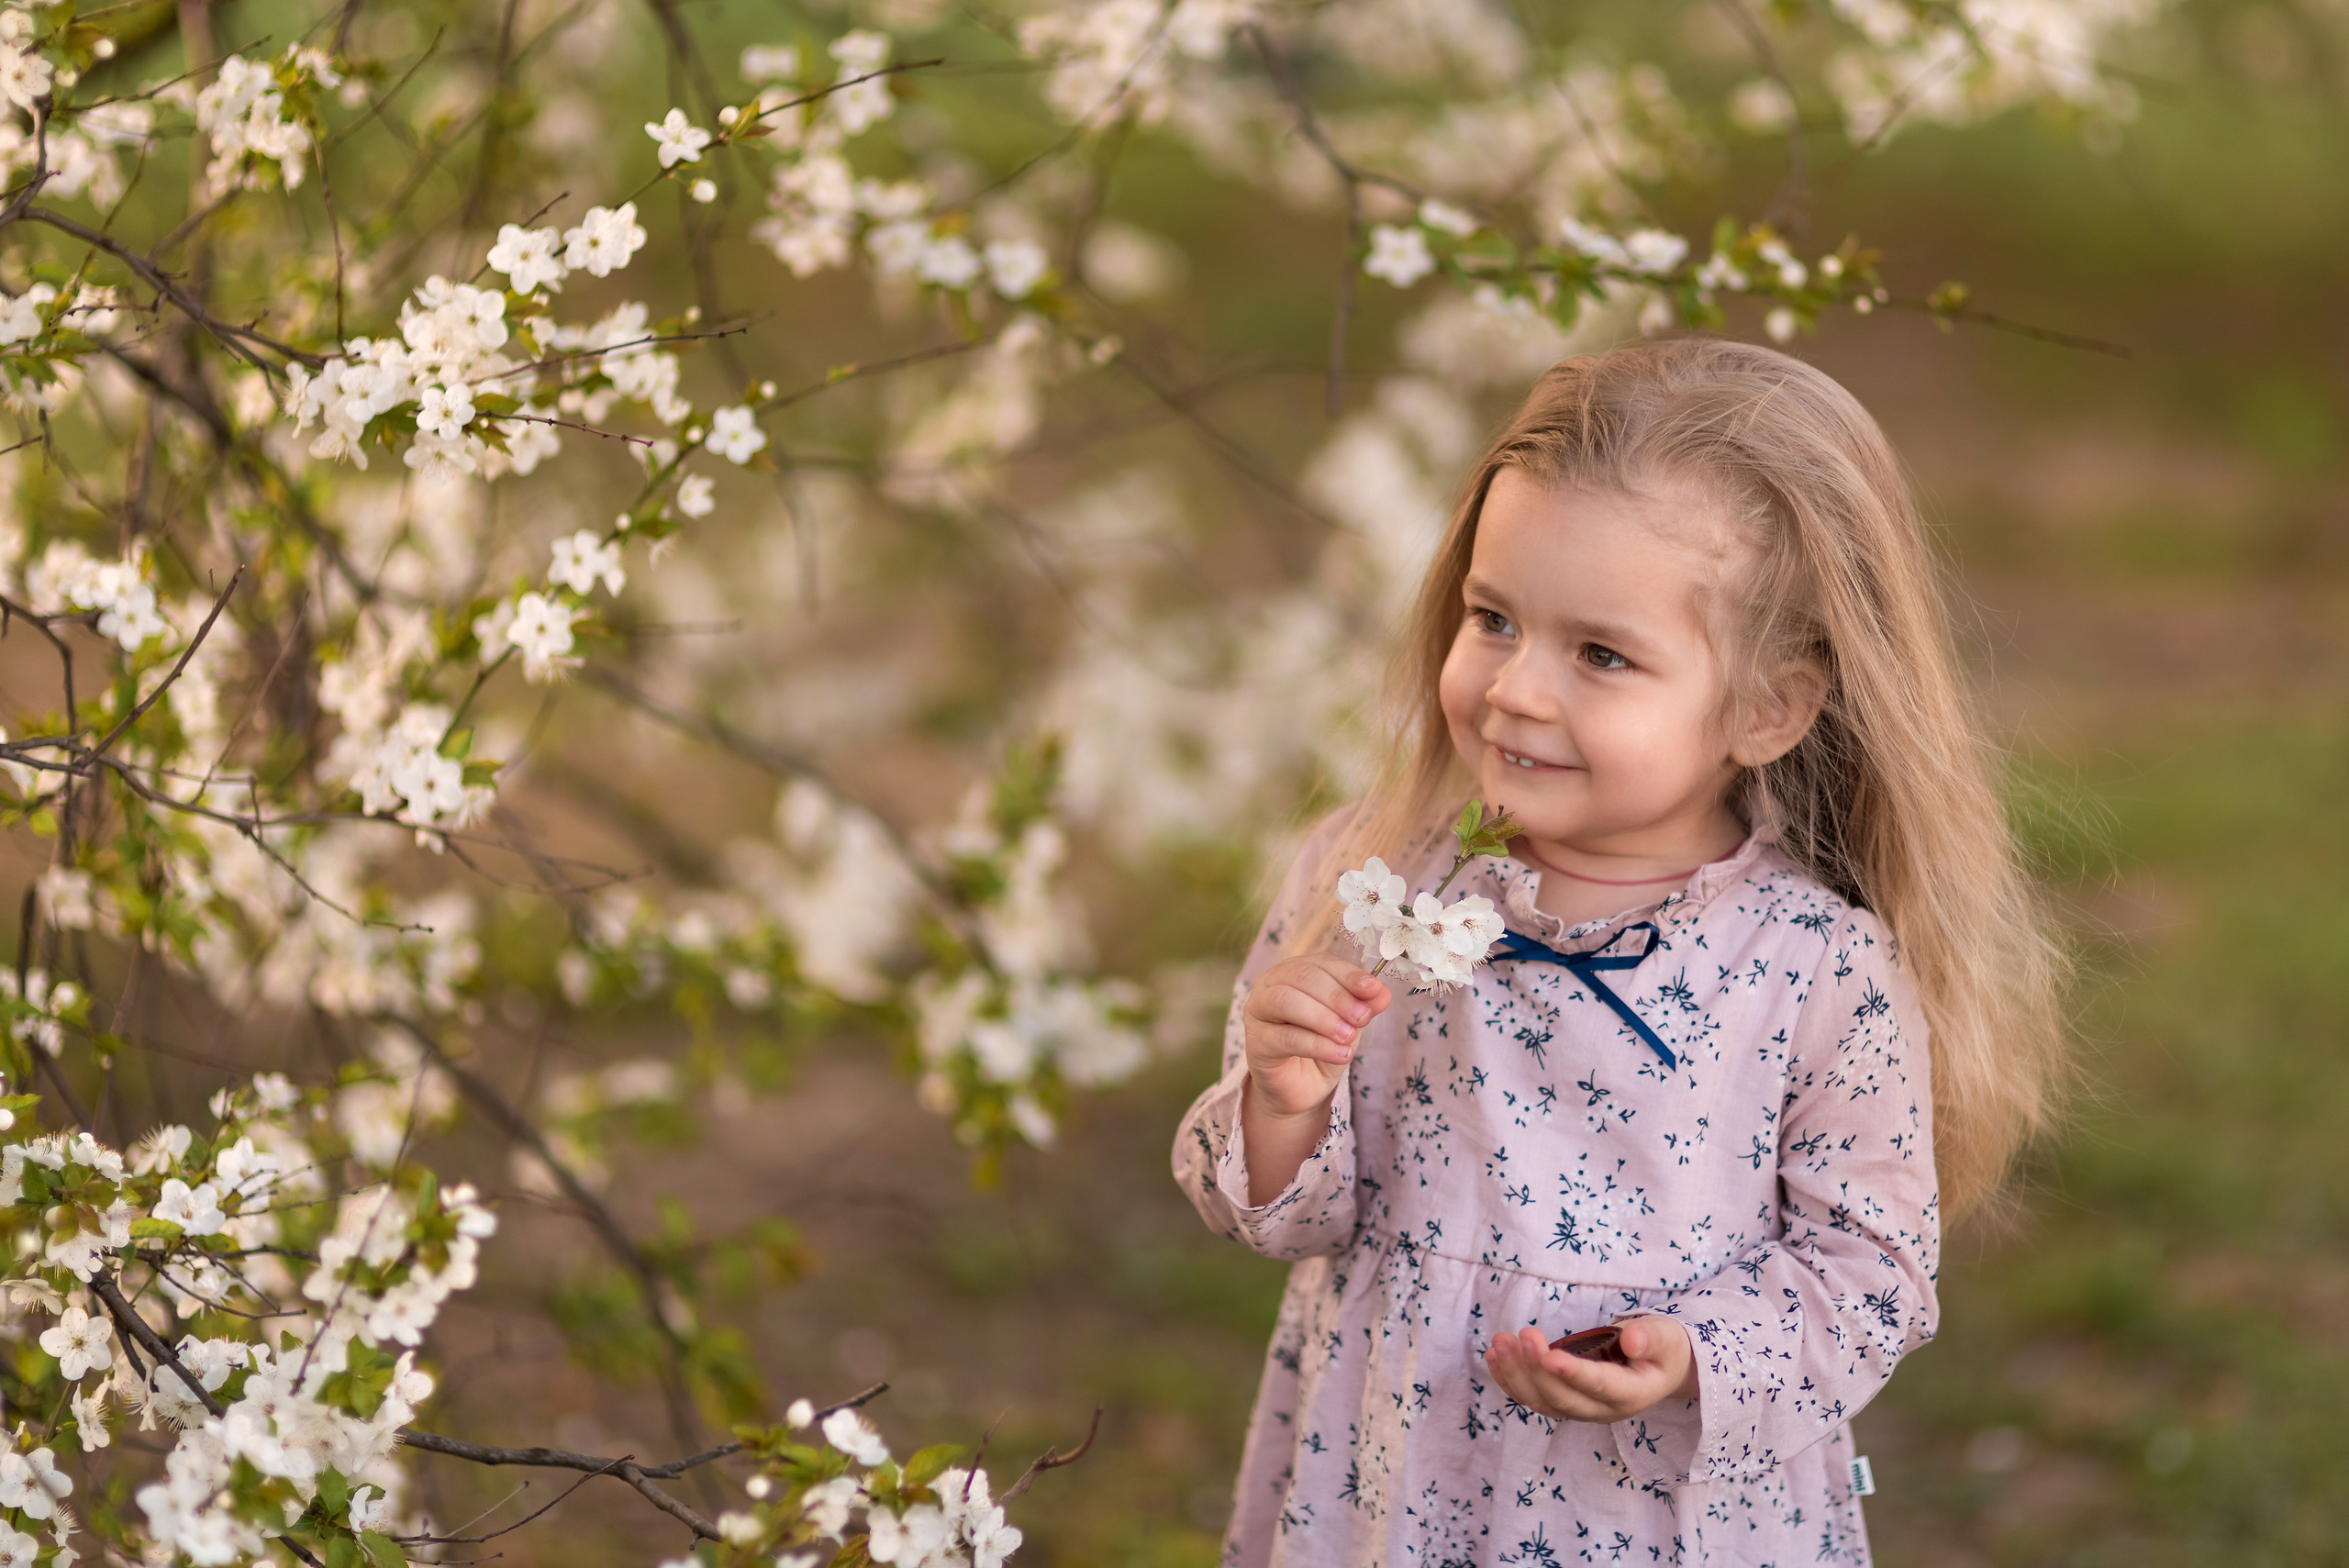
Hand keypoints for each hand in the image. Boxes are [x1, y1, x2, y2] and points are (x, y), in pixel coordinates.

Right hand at [1241, 954, 1391, 1118]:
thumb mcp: (1348, 1024)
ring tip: (1348, 1036)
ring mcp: (1258, 1012)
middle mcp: (1270, 985)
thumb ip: (1363, 1006)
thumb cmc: (1321, 1047)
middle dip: (1337, 997)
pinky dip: (1317, 1045)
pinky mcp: (1256, 1043)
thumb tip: (1382, 993)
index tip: (1374, 989)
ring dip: (1323, 1018)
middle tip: (1362, 1018)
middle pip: (1302, 977)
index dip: (1349, 975)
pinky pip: (1286, 1038)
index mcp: (1294, 971)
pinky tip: (1340, 1054)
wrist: (1301, 1089)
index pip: (1322, 963)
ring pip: (1286, 1001)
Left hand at [1483, 1316, 1696, 1423]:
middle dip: (1537, 1369)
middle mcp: (1603, 1411)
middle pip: (1564, 1399)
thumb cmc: (1663, 1348)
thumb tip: (1632, 1340)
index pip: (1600, 1386)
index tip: (1548, 1355)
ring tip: (1499, 1342)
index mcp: (1632, 1394)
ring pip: (1543, 1402)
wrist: (1660, 1369)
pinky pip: (1533, 1399)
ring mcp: (1581, 1411)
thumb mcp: (1667, 1337)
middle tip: (1522, 1334)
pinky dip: (1509, 1381)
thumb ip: (1653, 1338)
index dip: (1574, 1374)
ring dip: (1516, 1374)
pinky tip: (1492, 1356)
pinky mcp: (1564, 1403)